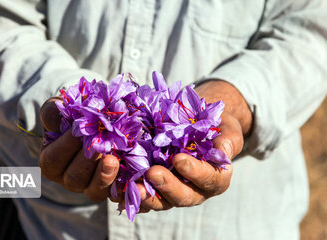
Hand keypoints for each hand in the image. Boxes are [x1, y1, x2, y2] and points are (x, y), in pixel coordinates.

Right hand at [39, 97, 119, 200]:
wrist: (101, 120)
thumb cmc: (75, 113)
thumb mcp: (59, 109)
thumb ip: (53, 113)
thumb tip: (58, 120)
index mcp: (52, 161)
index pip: (53, 159)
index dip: (65, 147)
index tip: (78, 132)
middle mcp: (69, 178)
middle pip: (74, 178)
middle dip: (87, 161)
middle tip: (99, 145)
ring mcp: (91, 186)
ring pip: (94, 191)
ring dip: (104, 175)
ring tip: (113, 159)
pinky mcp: (112, 189)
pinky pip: (117, 194)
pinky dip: (124, 187)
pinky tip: (133, 176)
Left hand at [134, 80, 252, 211]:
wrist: (197, 126)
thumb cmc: (214, 128)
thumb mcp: (226, 129)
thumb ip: (227, 140)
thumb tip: (223, 150)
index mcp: (215, 178)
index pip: (209, 179)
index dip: (195, 172)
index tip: (179, 159)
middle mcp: (194, 189)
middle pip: (182, 196)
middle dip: (167, 186)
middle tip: (152, 173)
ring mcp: (173, 190)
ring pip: (160, 201)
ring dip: (146, 196)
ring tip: (133, 186)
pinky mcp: (155, 188)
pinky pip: (143, 195)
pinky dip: (130, 192)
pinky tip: (118, 183)